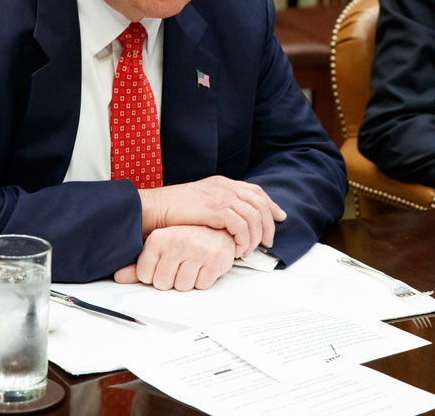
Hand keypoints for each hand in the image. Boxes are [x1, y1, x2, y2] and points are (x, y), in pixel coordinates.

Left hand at [113, 226, 234, 290]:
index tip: (162, 264)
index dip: (153, 274)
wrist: (220, 227)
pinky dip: (202, 279)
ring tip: (192, 264)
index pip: (144, 275)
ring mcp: (197, 250)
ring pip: (182, 286)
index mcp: (159, 238)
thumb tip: (119, 276)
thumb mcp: (161, 245)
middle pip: (162, 283)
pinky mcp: (215, 260)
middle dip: (171, 279)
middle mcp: (178, 242)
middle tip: (179, 264)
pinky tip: (203, 265)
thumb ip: (139, 263)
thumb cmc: (189, 235)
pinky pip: (201, 285)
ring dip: (187, 280)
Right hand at [138, 176, 285, 257]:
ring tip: (247, 251)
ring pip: (254, 217)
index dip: (271, 204)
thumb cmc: (172, 209)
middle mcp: (226, 187)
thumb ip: (218, 204)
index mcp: (223, 183)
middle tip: (267, 242)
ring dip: (254, 237)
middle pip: (260, 203)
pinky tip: (237, 250)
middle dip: (268, 225)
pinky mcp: (217, 210)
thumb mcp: (200, 200)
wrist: (155, 208)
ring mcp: (222, 197)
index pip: (256, 191)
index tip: (279, 217)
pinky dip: (243, 240)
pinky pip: (241, 226)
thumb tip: (231, 219)